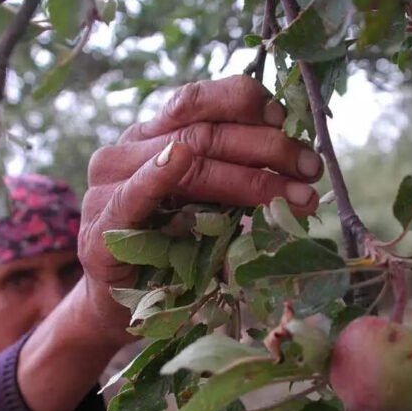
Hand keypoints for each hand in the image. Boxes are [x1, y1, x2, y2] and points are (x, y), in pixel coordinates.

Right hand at [78, 74, 322, 326]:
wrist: (120, 309)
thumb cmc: (168, 255)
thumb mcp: (205, 208)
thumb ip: (231, 178)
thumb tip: (298, 162)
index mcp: (153, 136)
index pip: (199, 100)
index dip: (247, 104)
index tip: (290, 122)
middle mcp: (128, 150)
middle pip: (204, 131)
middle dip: (267, 148)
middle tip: (311, 168)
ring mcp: (109, 186)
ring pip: (185, 159)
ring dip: (248, 177)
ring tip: (295, 195)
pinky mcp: (100, 228)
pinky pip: (131, 195)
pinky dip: (156, 176)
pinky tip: (178, 160)